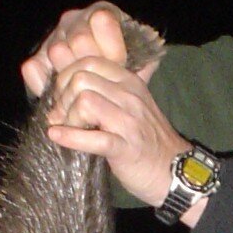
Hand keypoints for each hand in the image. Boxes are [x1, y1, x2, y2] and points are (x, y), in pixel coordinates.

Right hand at [20, 3, 158, 99]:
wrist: (104, 93)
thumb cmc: (125, 75)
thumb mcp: (140, 67)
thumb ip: (145, 62)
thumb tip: (148, 62)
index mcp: (102, 14)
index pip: (102, 20)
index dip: (113, 48)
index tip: (121, 64)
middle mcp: (75, 19)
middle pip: (80, 39)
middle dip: (94, 65)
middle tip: (102, 82)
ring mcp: (54, 37)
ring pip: (58, 52)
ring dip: (73, 77)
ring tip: (85, 91)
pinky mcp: (37, 59)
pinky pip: (33, 68)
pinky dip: (45, 84)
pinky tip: (60, 97)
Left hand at [42, 54, 188, 207]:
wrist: (176, 171)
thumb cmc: (148, 138)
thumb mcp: (135, 103)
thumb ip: (114, 86)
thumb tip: (80, 72)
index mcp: (130, 82)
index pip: (89, 61)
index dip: (66, 76)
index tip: (62, 96)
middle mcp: (130, 96)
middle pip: (81, 79)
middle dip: (62, 96)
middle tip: (60, 114)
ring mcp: (129, 122)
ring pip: (84, 101)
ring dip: (66, 116)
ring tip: (64, 127)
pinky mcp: (125, 148)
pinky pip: (93, 138)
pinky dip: (70, 137)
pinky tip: (56, 136)